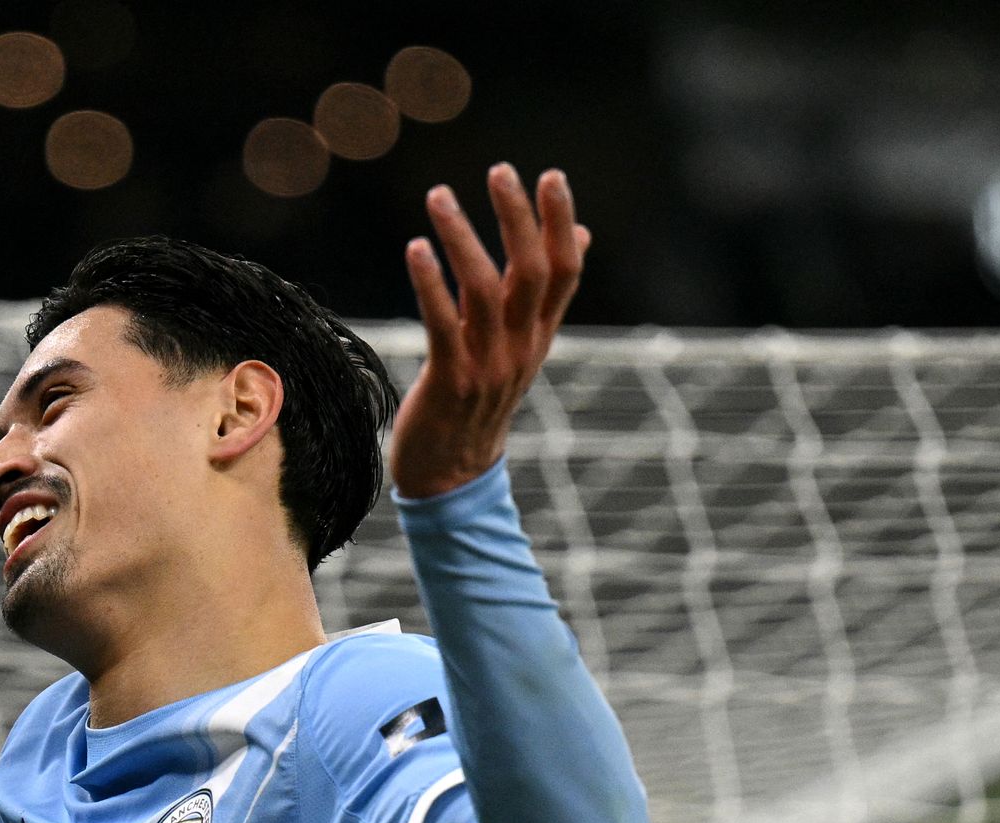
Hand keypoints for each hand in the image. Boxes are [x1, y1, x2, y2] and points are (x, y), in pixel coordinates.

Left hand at [391, 163, 590, 497]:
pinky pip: (443, 323)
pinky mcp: (451, 381)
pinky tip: (416, 248)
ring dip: (463, 238)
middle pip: (532, 272)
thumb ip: (544, 295)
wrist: (452, 475)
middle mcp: (521, 347)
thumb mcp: (520, 347)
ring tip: (439, 197)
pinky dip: (430, 282)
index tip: (551, 176)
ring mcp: (489, 365)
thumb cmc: (479, 402)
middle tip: (501, 170)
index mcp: (539, 336)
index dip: (561, 223)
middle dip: (518, 218)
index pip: (564, 271)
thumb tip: (583, 236)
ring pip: (486, 290)